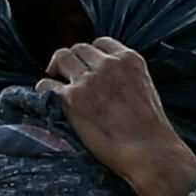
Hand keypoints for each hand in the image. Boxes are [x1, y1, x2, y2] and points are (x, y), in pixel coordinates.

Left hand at [45, 37, 195, 195]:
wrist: (149, 152)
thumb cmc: (150, 131)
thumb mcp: (145, 89)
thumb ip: (125, 77)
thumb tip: (106, 81)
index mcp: (129, 59)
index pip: (101, 43)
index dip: (91, 55)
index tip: (87, 68)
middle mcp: (108, 64)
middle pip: (78, 49)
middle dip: (72, 62)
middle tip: (67, 78)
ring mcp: (88, 80)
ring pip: (61, 58)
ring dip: (57, 70)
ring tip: (56, 85)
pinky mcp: (72, 98)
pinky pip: (46, 84)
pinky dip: (44, 91)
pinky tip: (49, 101)